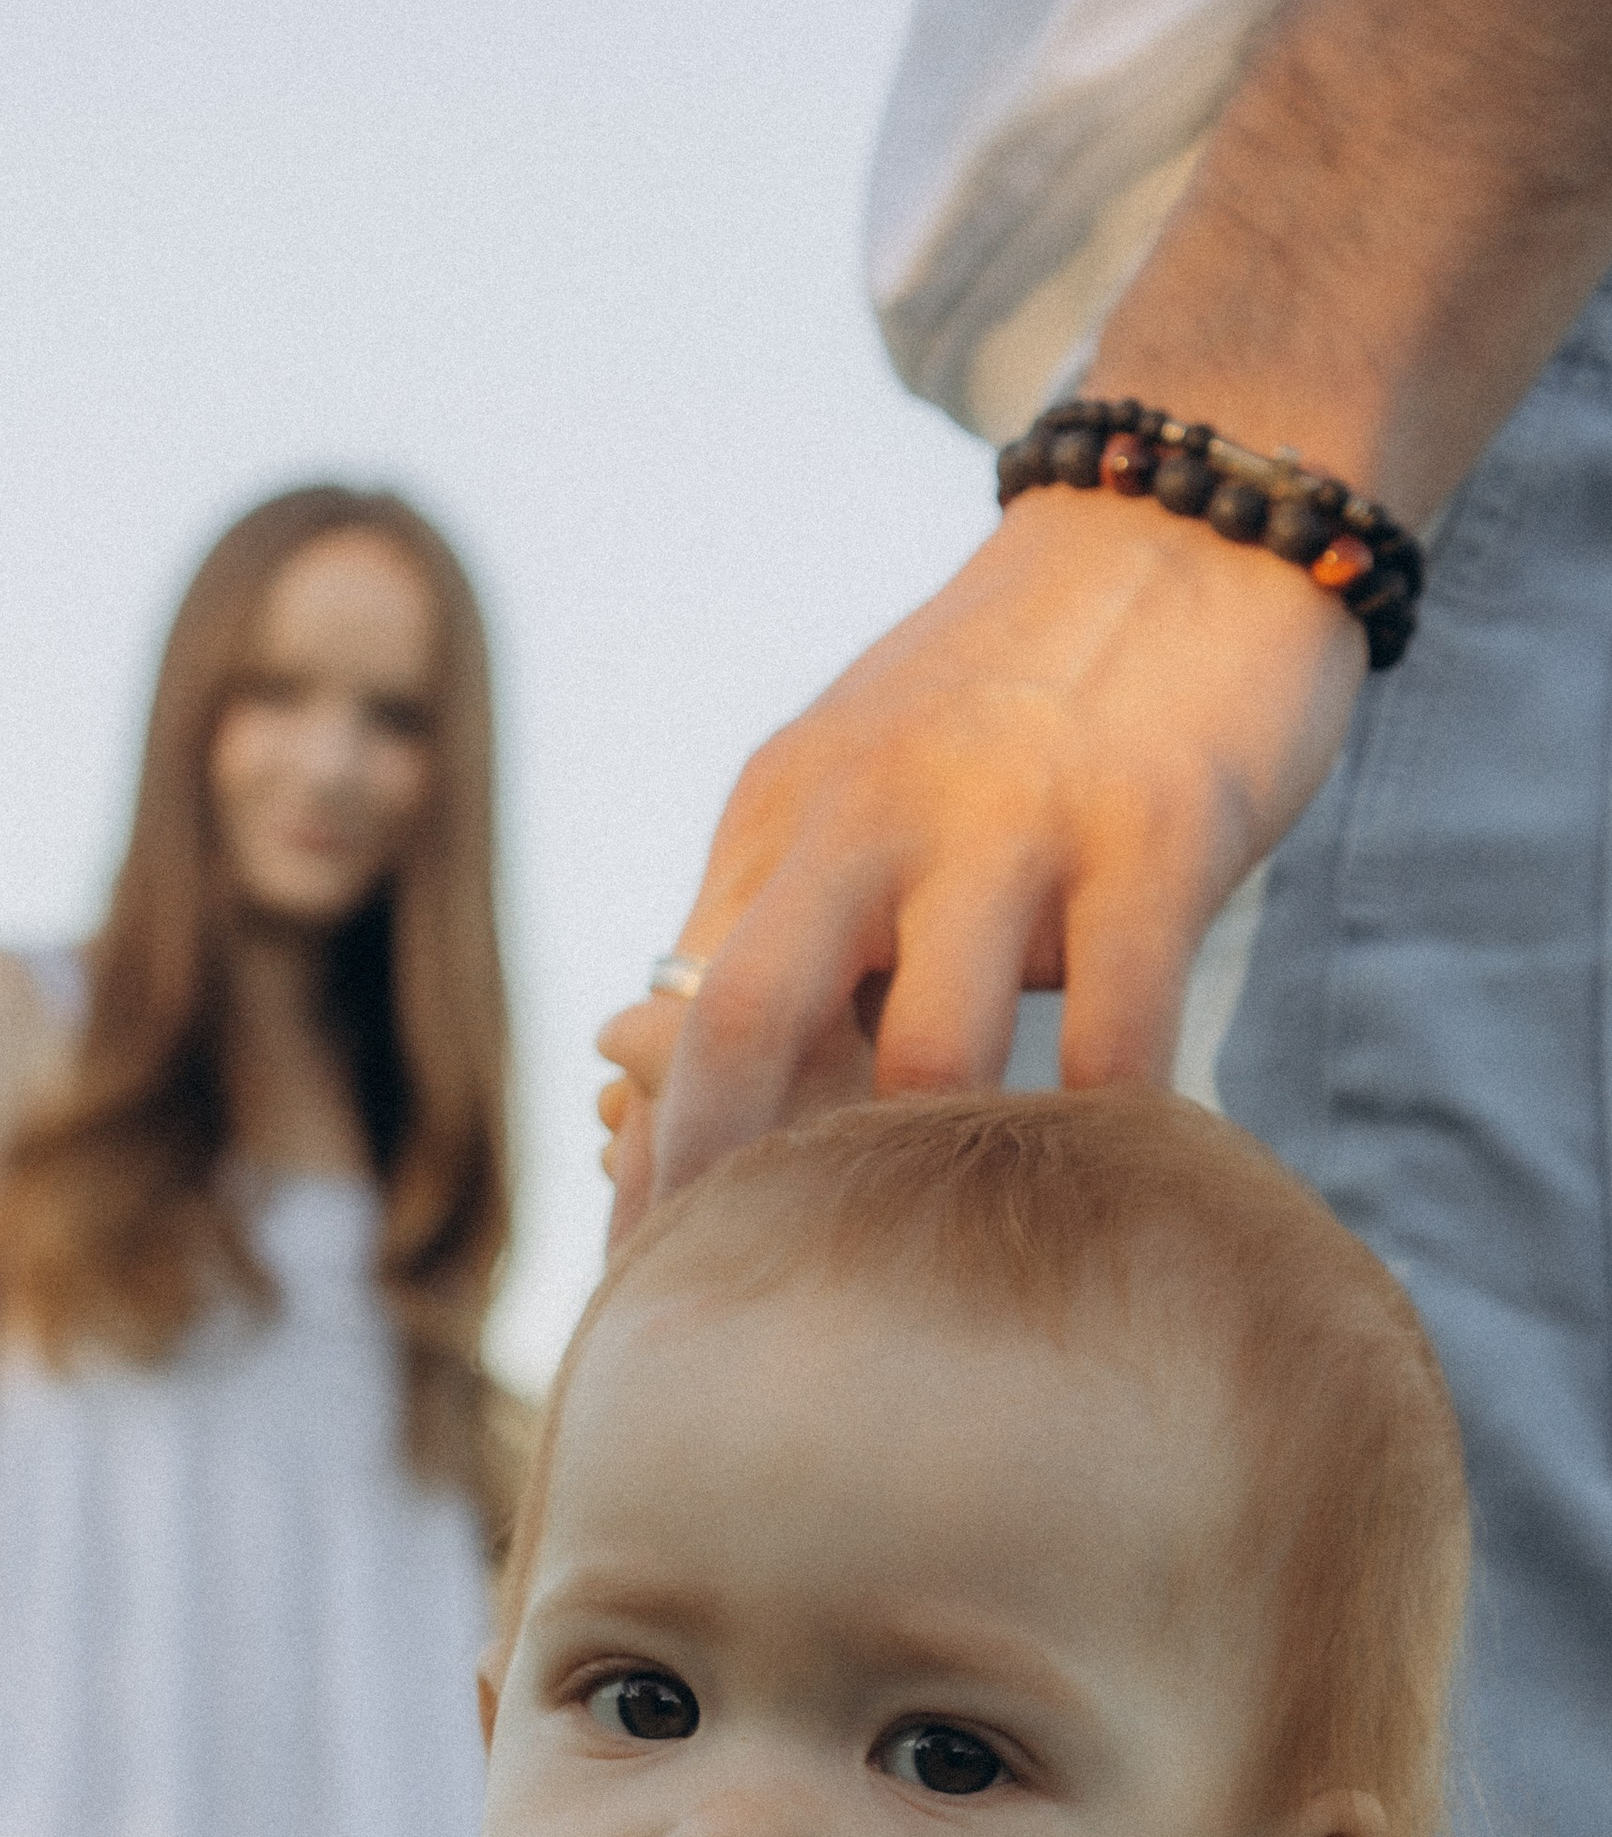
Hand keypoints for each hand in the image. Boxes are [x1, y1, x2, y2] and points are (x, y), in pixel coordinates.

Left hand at [598, 488, 1366, 1236]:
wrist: (1192, 510)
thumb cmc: (1018, 691)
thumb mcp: (854, 783)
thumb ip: (768, 921)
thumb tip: (643, 1080)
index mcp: (783, 821)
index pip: (680, 1018)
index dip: (658, 1163)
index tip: (645, 1281)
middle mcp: (870, 821)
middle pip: (740, 1028)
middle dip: (718, 1191)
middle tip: (726, 1326)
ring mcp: (1013, 828)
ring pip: (927, 1055)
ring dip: (923, 1185)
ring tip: (932, 1300)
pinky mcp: (1156, 838)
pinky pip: (1120, 1032)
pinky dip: (1109, 1142)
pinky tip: (1115, 1206)